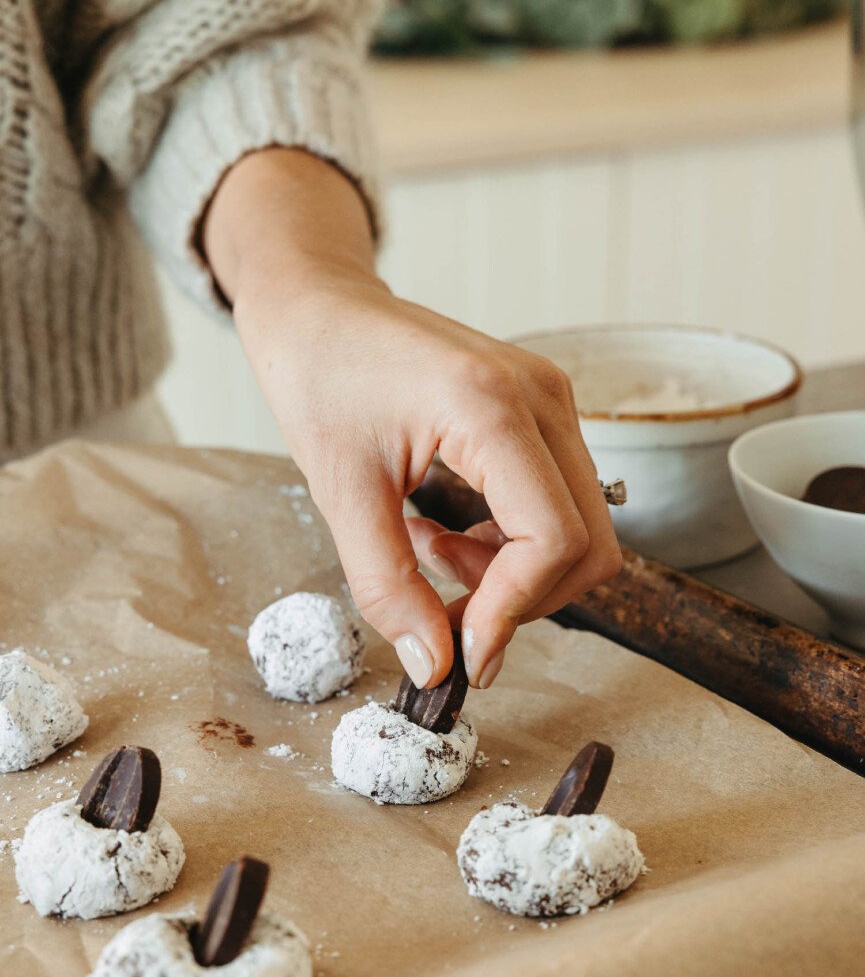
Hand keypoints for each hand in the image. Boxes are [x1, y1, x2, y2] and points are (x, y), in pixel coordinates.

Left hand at [203, 148, 621, 689]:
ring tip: (430, 555)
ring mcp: (550, 402)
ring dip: (513, 572)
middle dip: (522, 598)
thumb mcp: (340, 494)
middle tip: (445, 606)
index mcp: (493, 407)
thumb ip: (388, 586)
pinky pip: (557, 505)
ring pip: (579, 530)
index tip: (465, 652)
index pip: (553, 538)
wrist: (319, 310)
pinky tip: (446, 531)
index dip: (514, 610)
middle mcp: (542, 399)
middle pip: (586, 544)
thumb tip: (433, 666)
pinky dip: (510, 544)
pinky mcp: (542, 414)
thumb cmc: (321, 377)